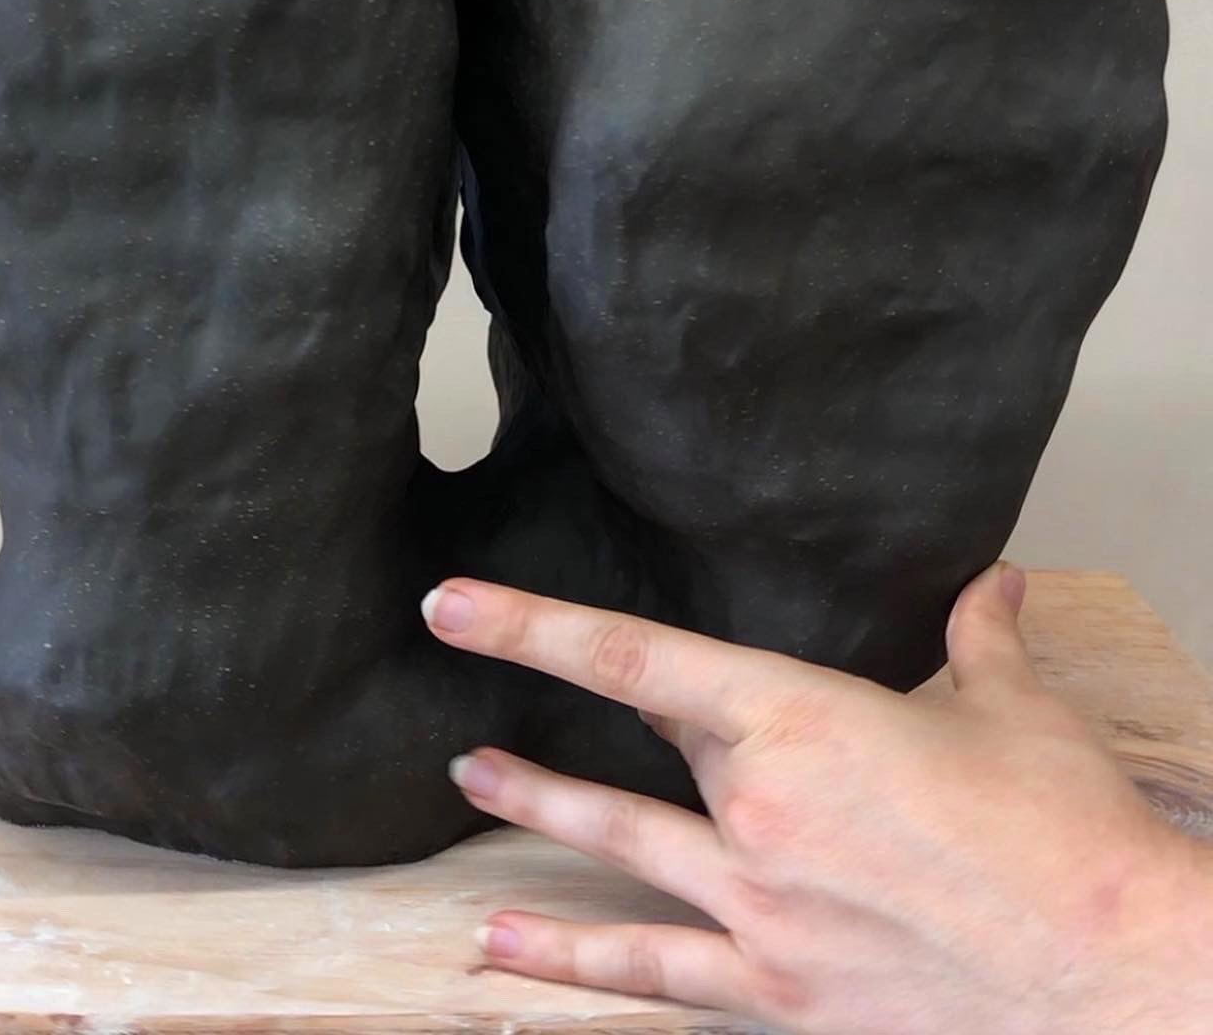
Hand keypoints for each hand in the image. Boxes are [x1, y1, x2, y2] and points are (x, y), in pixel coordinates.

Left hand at [421, 565, 1212, 1032]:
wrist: (1119, 982)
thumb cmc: (1068, 841)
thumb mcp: (1020, 713)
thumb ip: (983, 636)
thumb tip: (998, 580)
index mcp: (802, 723)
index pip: (636, 659)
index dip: (534, 627)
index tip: (454, 607)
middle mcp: (760, 813)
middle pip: (642, 754)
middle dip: (549, 729)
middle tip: (465, 718)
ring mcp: (761, 911)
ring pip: (624, 850)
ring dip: (542, 816)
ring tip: (475, 787)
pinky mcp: (780, 995)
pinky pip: (655, 974)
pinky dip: (575, 962)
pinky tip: (503, 954)